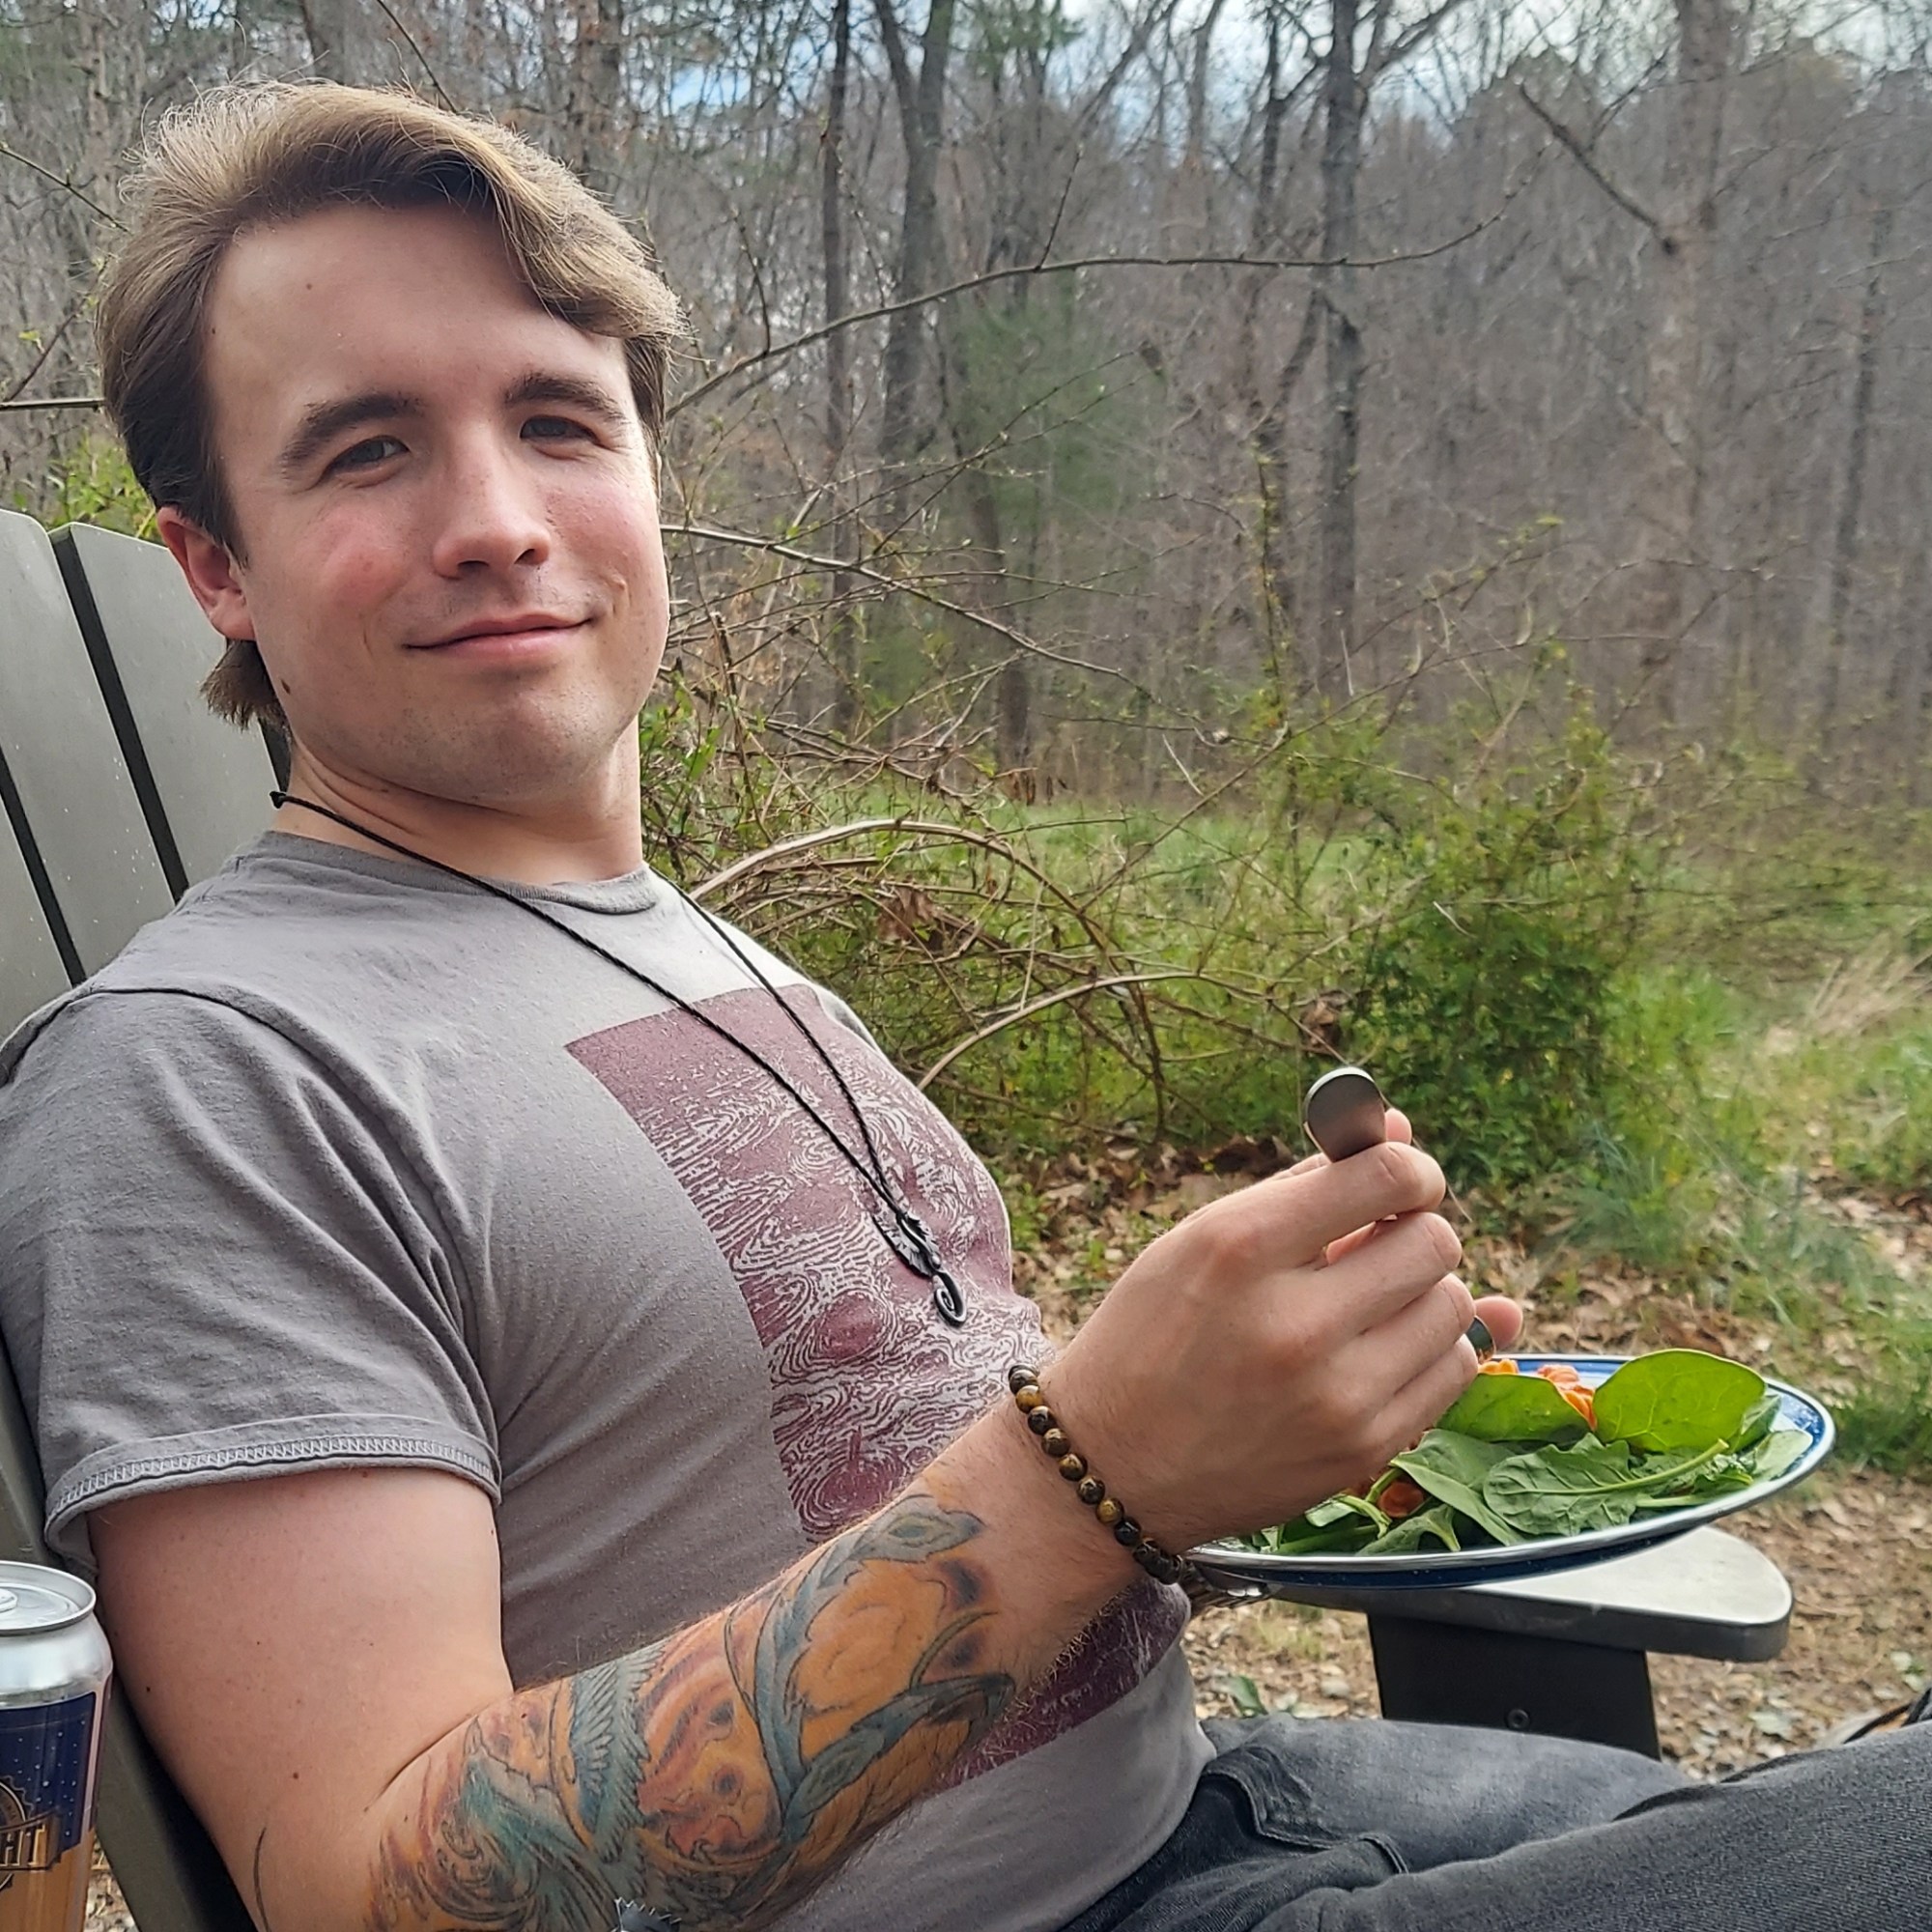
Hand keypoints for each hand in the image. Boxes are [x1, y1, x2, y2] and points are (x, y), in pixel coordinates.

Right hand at [1043, 1113, 1519, 1550]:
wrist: (1113, 1466)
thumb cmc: (1155, 1334)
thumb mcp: (1203, 1240)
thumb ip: (1304, 1185)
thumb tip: (1399, 1130)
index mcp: (1242, 1248)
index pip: (1385, 1177)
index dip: (1410, 1169)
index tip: (1402, 1181)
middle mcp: (1293, 1322)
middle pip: (1433, 1242)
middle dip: (1414, 1231)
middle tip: (1378, 1245)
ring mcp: (1334, 1395)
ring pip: (1452, 1307)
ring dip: (1425, 1293)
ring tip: (1371, 1304)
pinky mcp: (1361, 1450)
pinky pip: (1452, 1372)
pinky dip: (1431, 1350)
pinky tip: (1382, 1349)